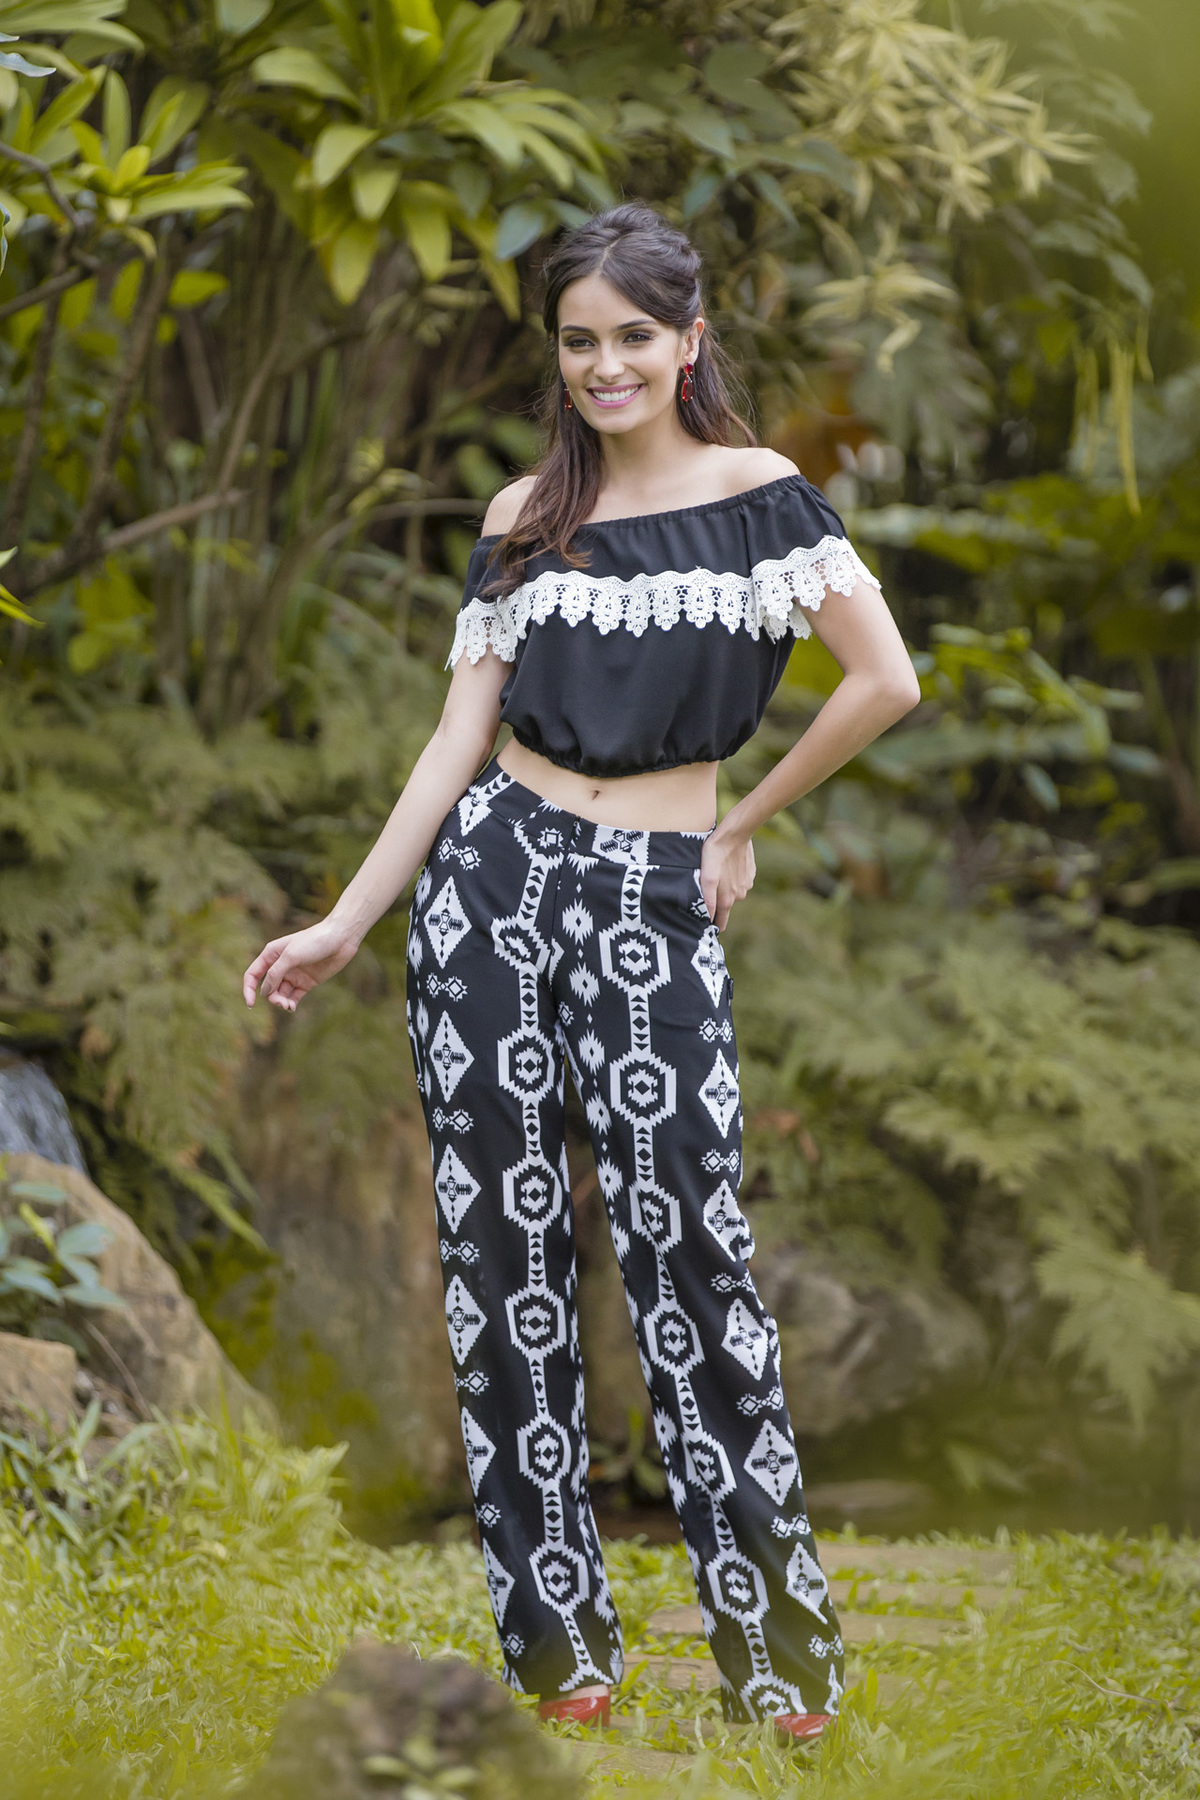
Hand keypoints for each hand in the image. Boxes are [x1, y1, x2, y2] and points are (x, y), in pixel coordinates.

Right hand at [242, 919, 359, 1011]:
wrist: (341, 938)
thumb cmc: (315, 941)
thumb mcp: (291, 956)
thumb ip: (275, 973)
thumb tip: (264, 991)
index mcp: (271, 954)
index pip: (253, 974)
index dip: (248, 989)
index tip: (250, 1004)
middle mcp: (281, 965)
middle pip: (267, 987)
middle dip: (271, 997)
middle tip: (282, 1003)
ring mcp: (294, 974)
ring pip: (280, 994)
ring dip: (281, 1002)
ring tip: (289, 1006)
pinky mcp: (307, 982)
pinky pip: (293, 997)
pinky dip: (291, 1003)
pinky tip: (292, 1007)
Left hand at [699, 826, 755, 931]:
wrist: (735, 834)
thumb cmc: (715, 854)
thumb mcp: (707, 877)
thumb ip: (708, 899)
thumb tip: (709, 918)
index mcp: (727, 899)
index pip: (720, 921)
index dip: (713, 924)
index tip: (705, 927)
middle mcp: (739, 895)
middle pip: (725, 905)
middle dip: (717, 901)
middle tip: (708, 887)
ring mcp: (747, 884)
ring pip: (732, 891)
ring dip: (725, 886)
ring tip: (717, 873)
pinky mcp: (750, 873)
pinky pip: (739, 880)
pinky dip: (733, 875)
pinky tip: (727, 865)